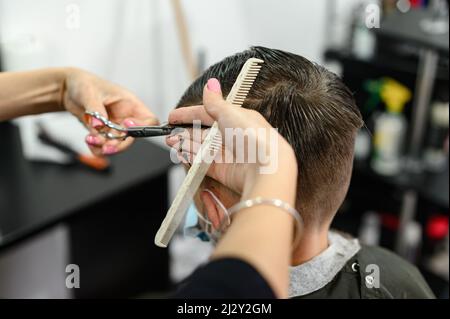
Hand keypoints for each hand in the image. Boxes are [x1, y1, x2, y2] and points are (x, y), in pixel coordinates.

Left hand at [62, 68, 157, 154]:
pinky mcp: (104, 133)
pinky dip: (96, 148)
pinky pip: (104, 146)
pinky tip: (89, 140)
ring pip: (118, 144)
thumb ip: (96, 110)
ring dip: (105, 146)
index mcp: (130, 104)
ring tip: (90, 140)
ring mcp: (115, 127)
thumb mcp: (90, 93)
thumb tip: (99, 125)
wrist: (68, 90)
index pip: (149, 120)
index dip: (142, 127)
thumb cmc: (84, 84)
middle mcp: (125, 117)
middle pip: (133, 137)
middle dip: (120, 144)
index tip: (126, 125)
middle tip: (106, 147)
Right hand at [167, 78, 295, 194]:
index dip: (188, 115)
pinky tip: (181, 154)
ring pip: (200, 147)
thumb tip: (211, 83)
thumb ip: (215, 101)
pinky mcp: (222, 170)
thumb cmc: (252, 136)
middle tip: (168, 134)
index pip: (206, 114)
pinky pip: (202, 163)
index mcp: (234, 119)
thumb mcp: (230, 112)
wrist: (264, 166)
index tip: (172, 117)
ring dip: (184, 144)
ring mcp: (226, 154)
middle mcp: (230, 136)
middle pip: (201, 133)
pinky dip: (191, 158)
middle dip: (183, 132)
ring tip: (171, 142)